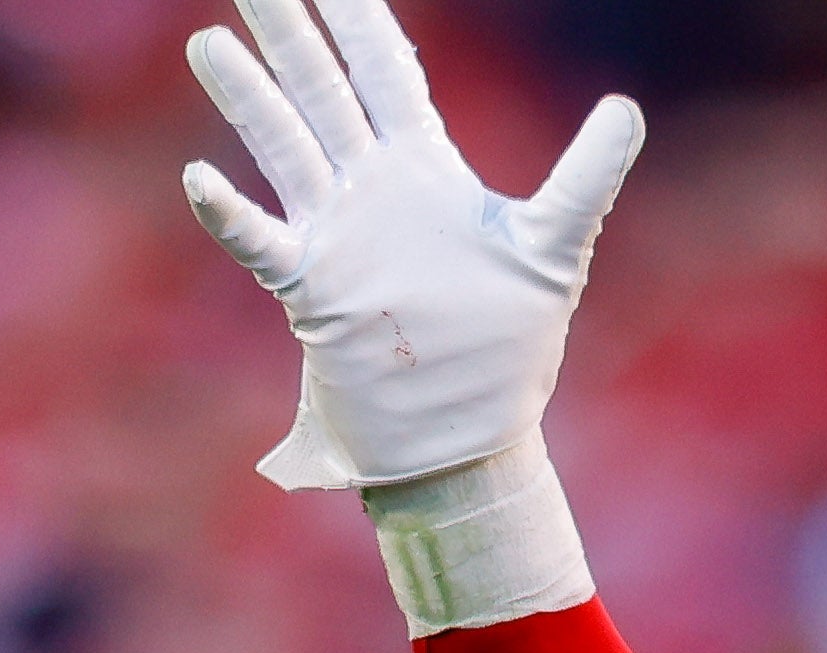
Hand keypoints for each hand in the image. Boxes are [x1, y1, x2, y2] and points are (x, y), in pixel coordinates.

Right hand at [177, 0, 641, 489]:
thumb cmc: (509, 347)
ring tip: (209, 42)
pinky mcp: (312, 290)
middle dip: (289, 33)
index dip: (359, 17)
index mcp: (424, 169)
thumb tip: (627, 108)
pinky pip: (261, 242)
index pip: (384, 72)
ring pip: (283, 147)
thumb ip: (586, 178)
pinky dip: (229, 215)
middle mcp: (371, 189)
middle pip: (321, 89)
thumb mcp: (556, 251)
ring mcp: (335, 234)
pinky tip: (199, 178)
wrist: (468, 437)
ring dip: (248, 99)